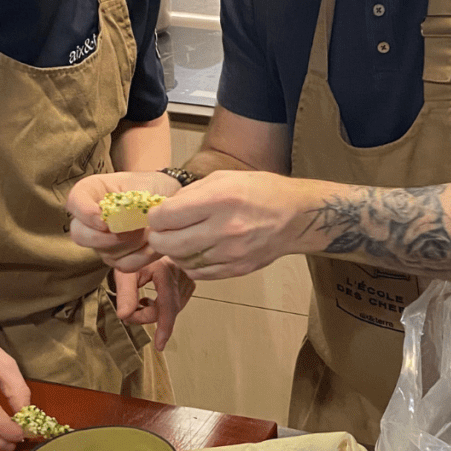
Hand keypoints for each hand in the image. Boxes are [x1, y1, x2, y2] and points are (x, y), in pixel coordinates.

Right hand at [67, 170, 180, 270]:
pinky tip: (153, 243)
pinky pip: (124, 264)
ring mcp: (102, 241)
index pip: (74, 201)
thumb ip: (129, 201)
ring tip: (150, 228)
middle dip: (104, 238)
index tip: (102, 220)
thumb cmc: (152, 187)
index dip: (84, 213)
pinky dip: (142, 256)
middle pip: (79, 234)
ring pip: (106, 252)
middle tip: (130, 230)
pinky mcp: (116, 258)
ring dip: (132, 243)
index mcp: (93, 192)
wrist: (169, 198)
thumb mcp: (142, 184)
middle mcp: (91, 219)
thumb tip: (122, 221)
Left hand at [114, 261, 195, 350]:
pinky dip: (161, 308)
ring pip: (172, 309)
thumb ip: (125, 293)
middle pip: (167, 309)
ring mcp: (188, 280)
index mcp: (166, 270)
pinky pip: (176, 304)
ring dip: (153, 312)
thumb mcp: (125, 272)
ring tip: (138, 303)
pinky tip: (148, 301)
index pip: (168, 304)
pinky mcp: (189, 283)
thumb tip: (124, 316)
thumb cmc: (135, 255)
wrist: (147, 243)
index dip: (164, 326)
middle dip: (146, 316)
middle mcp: (181, 275)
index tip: (159, 345)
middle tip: (128, 314)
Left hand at [147, 171, 305, 279]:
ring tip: (179, 239)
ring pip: (181, 261)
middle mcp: (225, 228)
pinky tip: (196, 251)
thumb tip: (164, 208)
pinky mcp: (237, 269)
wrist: (295, 216)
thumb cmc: (260, 191)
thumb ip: (191, 193)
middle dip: (157, 237)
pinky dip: (190, 263)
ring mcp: (231, 253)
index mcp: (220, 199)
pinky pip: (199, 273)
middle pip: (169, 243)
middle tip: (160, 231)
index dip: (155, 216)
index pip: (167, 216)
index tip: (158, 214)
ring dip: (172, 252)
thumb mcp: (224, 178)